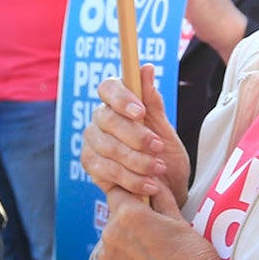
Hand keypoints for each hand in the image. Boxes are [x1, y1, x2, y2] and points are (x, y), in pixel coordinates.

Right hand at [81, 62, 188, 206]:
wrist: (167, 191)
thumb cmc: (164, 157)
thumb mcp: (166, 131)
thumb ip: (153, 103)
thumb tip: (147, 68)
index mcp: (118, 103)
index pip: (108, 88)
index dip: (122, 98)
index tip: (140, 112)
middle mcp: (100, 119)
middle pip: (107, 119)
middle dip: (136, 136)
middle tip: (158, 148)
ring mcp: (93, 142)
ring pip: (107, 147)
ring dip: (137, 160)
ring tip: (158, 169)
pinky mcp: (90, 166)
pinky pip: (105, 170)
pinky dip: (131, 178)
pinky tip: (149, 184)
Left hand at [93, 195, 232, 259]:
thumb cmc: (194, 259)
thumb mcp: (180, 220)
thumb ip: (161, 197)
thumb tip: (154, 181)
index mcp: (129, 214)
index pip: (117, 192)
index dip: (131, 198)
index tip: (142, 207)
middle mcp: (111, 235)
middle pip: (114, 220)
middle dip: (129, 224)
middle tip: (154, 238)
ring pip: (112, 243)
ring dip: (125, 246)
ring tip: (151, 259)